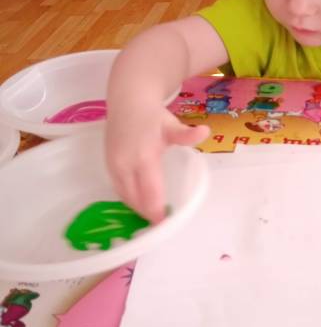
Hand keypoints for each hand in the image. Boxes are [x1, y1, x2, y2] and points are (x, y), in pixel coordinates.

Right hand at [106, 105, 209, 223]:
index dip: (157, 211)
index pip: (150, 193)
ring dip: (138, 208)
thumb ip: (186, 134)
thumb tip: (205, 131)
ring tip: (153, 217)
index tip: (166, 223)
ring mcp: (114, 167)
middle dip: (148, 213)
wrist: (127, 102)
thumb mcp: (171, 124)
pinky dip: (130, 199)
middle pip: (136, 200)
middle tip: (162, 224)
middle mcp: (125, 165)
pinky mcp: (108, 166)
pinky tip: (141, 204)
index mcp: (143, 158)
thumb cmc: (153, 117)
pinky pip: (119, 190)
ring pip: (126, 196)